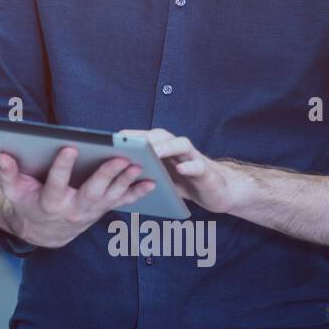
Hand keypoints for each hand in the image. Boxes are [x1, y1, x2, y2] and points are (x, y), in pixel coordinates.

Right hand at [0, 146, 155, 248]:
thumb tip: (3, 155)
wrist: (44, 230)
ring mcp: (90, 212)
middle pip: (91, 193)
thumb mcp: (14, 191)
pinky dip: (137, 194)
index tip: (69, 147)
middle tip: (119, 158)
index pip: (56, 185)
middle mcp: (73, 210)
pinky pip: (121, 203)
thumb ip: (8, 174)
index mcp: (49, 203)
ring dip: (126, 182)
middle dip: (106, 175)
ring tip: (138, 165)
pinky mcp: (102, 210)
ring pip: (110, 198)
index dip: (62, 167)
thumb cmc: (28, 202)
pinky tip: (151, 182)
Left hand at [117, 128, 250, 213]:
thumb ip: (144, 173)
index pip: (144, 138)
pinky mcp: (206, 170)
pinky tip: (181, 170)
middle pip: (160, 136)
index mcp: (163, 149)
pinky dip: (190, 166)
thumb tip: (115, 176)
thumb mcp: (161, 179)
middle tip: (128, 143)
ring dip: (165, 147)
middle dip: (144, 138)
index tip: (110, 140)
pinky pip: (198, 166)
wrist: (218, 191)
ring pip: (179, 145)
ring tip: (153, 152)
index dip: (127, 138)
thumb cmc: (185, 183)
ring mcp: (192, 157)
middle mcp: (177, 148)